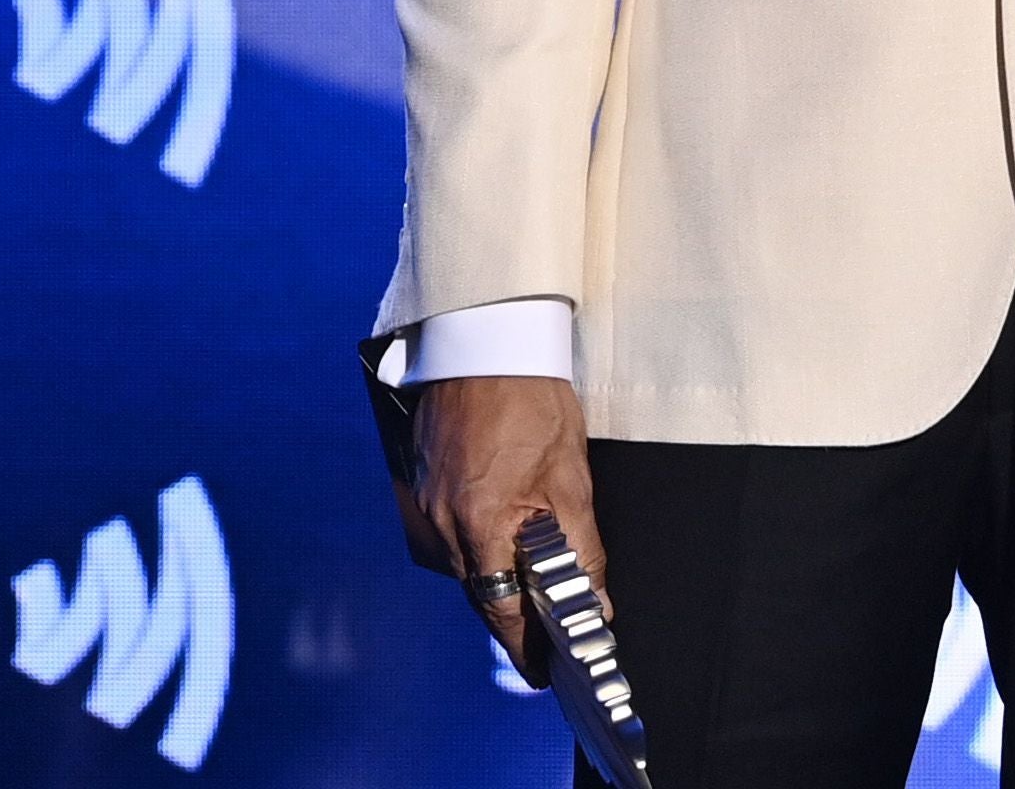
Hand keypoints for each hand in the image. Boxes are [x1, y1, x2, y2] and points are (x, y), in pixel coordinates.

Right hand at [414, 372, 601, 684]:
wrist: (486, 343)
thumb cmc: (531, 399)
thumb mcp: (570, 476)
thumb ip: (580, 545)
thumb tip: (595, 597)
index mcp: (478, 523)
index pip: (499, 609)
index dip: (523, 646)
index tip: (541, 672)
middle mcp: (441, 524)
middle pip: (479, 593)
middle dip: (513, 616)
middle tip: (547, 636)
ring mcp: (424, 507)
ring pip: (464, 567)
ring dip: (496, 578)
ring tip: (534, 585)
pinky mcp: (419, 490)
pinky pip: (449, 538)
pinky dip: (478, 547)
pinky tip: (504, 537)